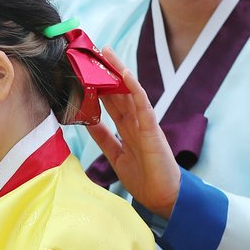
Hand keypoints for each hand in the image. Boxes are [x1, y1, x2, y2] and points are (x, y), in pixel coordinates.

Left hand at [85, 48, 181, 217]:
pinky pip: (142, 105)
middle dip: (106, 72)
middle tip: (93, 50)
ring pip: (130, 92)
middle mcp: (136, 122)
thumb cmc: (144, 179)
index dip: (99, 86)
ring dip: (118, 71)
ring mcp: (145, 124)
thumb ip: (104, 138)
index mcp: (128, 129)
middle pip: (119, 91)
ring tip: (106, 52)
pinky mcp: (152, 130)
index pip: (111, 102)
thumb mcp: (116, 156)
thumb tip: (88, 122)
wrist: (164, 199)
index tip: (85, 70)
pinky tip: (125, 74)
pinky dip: (134, 89)